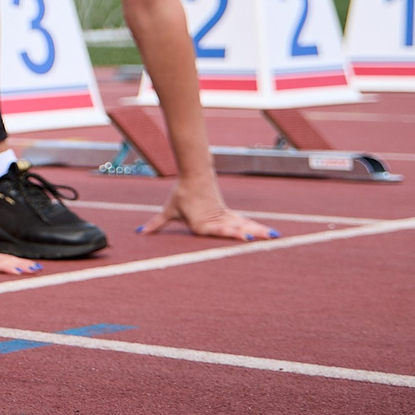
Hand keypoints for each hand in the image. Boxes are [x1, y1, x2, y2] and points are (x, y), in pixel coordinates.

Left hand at [137, 183, 278, 242]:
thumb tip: (139, 232)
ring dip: (259, 231)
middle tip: (263, 238)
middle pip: (234, 227)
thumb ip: (156, 224)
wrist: (194, 175)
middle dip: (250, 233)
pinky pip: (246, 222)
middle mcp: (215, 220)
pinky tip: (271, 233)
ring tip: (274, 237)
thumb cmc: (181, 195)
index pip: (217, 229)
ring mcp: (225, 216)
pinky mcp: (230, 214)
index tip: (243, 235)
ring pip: (244, 224)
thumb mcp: (168, 210)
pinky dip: (258, 227)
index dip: (230, 233)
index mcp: (201, 222)